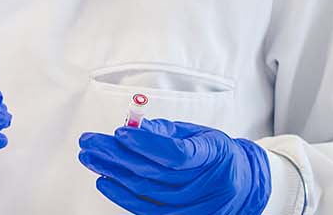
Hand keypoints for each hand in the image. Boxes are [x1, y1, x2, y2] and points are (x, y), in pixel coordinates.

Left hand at [77, 118, 269, 214]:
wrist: (242, 182)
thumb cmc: (216, 154)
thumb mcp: (197, 133)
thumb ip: (166, 131)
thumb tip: (133, 126)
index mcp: (214, 154)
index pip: (177, 154)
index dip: (146, 143)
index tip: (119, 132)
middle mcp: (210, 184)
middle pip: (155, 173)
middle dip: (116, 155)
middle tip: (90, 143)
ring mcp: (199, 206)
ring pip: (148, 192)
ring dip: (114, 174)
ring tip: (91, 159)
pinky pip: (150, 211)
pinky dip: (123, 196)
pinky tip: (105, 181)